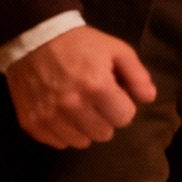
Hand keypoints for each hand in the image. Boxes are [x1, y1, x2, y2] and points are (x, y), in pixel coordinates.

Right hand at [5, 25, 155, 149]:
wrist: (35, 38)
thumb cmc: (80, 44)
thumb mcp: (116, 49)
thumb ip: (137, 75)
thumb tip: (149, 98)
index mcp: (97, 86)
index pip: (124, 118)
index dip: (122, 105)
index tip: (114, 94)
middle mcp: (73, 106)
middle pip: (104, 134)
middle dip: (104, 118)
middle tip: (95, 100)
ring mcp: (50, 117)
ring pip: (82, 142)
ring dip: (84, 128)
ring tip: (78, 107)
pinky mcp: (33, 124)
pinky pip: (58, 143)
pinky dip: (63, 132)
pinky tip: (61, 113)